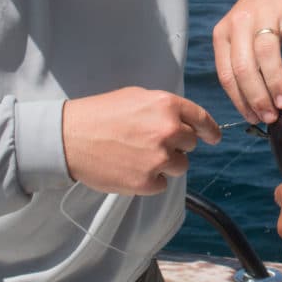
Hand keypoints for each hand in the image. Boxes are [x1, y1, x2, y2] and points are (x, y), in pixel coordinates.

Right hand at [62, 87, 220, 194]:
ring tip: (138, 155)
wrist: (68, 138)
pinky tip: (130, 168)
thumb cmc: (100, 114)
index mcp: (166, 105)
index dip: (210, 130)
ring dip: (166, 164)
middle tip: (150, 143)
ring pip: (180, 166)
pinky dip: (150, 180)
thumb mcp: (136, 97)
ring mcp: (158, 157)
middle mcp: (167, 130)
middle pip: (191, 144)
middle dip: (177, 145)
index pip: (201, 119)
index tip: (213, 138)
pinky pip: (162, 184)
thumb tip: (185, 122)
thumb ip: (164, 108)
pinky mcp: (147, 181)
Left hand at [213, 0, 281, 123]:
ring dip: (276, 82)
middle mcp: (240, 23)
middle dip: (257, 96)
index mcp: (223, 34)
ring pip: (266, 52)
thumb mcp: (239, 37)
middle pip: (244, 66)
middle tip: (271, 116)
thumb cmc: (259, 18)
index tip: (254, 118)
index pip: (226, 74)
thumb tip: (255, 109)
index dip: (240, 100)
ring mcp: (266, 13)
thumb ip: (243, 65)